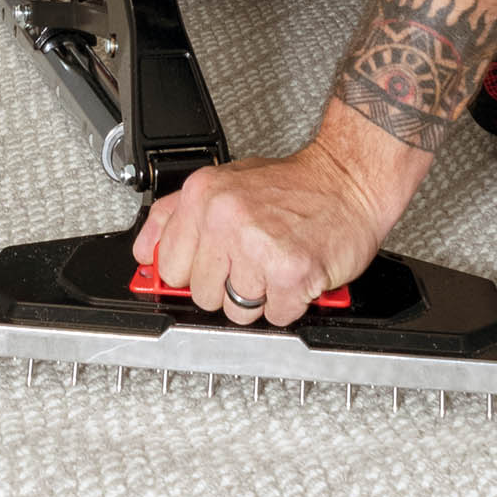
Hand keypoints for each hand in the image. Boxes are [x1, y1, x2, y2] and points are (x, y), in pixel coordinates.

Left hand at [131, 143, 389, 326]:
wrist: (350, 180)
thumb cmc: (294, 186)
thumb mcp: (225, 183)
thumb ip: (177, 217)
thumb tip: (146, 254)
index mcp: (203, 196)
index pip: (168, 266)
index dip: (194, 271)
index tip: (214, 265)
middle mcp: (225, 218)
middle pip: (201, 295)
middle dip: (229, 285)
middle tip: (254, 260)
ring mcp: (257, 246)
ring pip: (237, 310)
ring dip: (262, 297)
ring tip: (276, 265)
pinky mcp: (291, 272)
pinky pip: (276, 316)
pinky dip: (291, 303)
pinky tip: (297, 274)